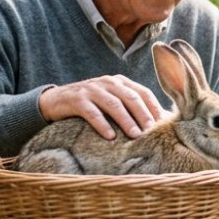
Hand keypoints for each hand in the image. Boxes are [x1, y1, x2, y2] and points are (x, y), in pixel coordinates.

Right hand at [37, 76, 165, 139]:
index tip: (163, 123)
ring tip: (135, 135)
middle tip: (151, 130)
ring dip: (126, 120)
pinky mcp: (76, 99)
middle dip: (143, 114)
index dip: (154, 107)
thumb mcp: (111, 101)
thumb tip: (156, 125)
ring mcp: (92, 89)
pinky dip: (102, 124)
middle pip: (131, 97)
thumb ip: (129, 107)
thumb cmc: (91, 105)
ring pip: (113, 104)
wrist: (55, 101)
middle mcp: (108, 82)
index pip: (143, 92)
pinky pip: (92, 112)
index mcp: (120, 82)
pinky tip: (110, 137)